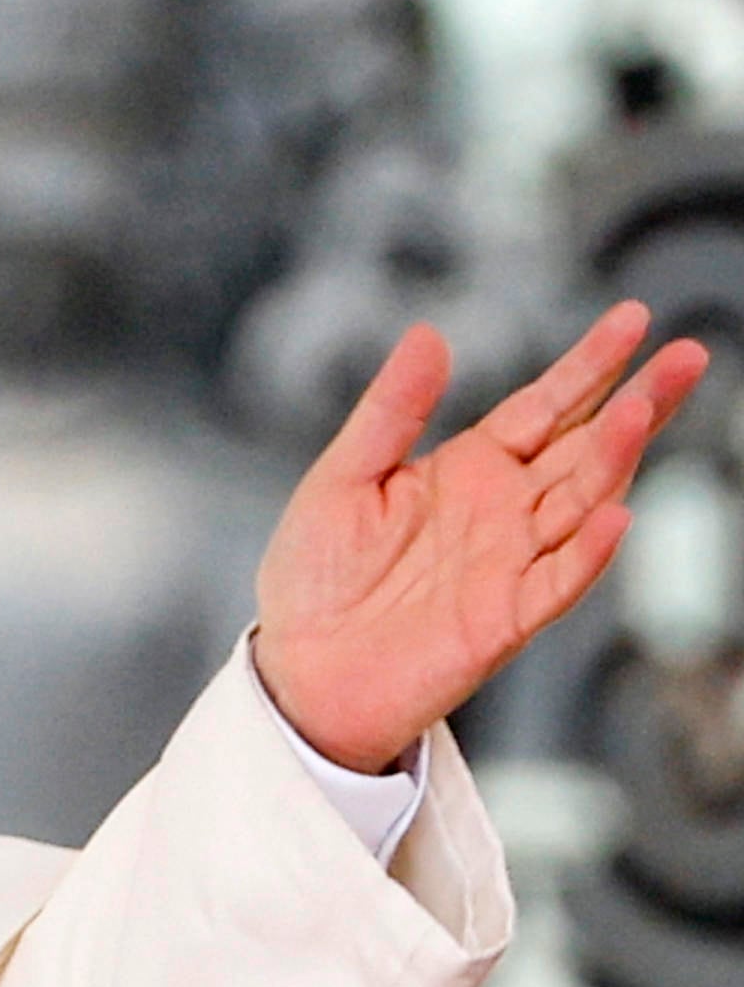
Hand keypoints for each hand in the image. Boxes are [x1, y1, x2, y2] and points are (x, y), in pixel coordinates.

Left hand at [256, 301, 710, 773]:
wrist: (302, 668)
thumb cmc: (316, 574)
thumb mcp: (343, 476)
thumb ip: (391, 410)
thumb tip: (428, 334)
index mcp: (468, 469)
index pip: (544, 406)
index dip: (588, 364)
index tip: (633, 318)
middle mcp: (503, 511)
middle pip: (584, 446)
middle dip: (635, 400)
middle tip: (684, 354)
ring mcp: (512, 564)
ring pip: (581, 504)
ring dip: (614, 460)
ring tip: (640, 410)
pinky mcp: (505, 620)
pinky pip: (558, 583)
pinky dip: (587, 553)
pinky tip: (613, 516)